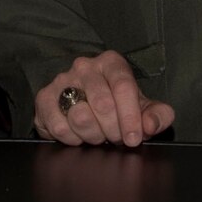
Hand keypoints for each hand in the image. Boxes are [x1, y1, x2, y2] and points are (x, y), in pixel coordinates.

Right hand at [34, 51, 174, 146]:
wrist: (84, 103)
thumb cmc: (118, 105)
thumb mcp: (143, 108)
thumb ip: (157, 115)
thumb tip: (150, 125)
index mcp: (111, 62)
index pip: (123, 86)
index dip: (130, 116)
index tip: (133, 138)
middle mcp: (85, 66)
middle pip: (102, 103)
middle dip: (113, 130)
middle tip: (116, 139)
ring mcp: (61, 80)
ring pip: (80, 116)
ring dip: (93, 135)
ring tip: (98, 136)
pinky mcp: (44, 97)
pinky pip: (59, 126)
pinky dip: (72, 139)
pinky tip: (79, 136)